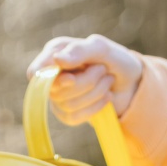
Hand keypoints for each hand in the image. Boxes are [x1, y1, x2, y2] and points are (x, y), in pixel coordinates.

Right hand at [25, 35, 144, 123]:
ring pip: (68, 104)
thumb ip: (79, 51)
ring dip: (95, 93)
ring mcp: (58, 96)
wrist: (130, 82)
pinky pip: (74, 118)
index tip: (72, 79)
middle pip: (57, 91)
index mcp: (55, 52)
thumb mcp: (101, 48)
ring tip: (107, 80)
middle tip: (102, 70)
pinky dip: (95, 107)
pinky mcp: (67, 114)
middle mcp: (53, 74)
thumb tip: (57, 60)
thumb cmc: (115, 59)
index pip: (36, 72)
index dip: (50, 80)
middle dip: (87, 82)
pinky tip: (106, 97)